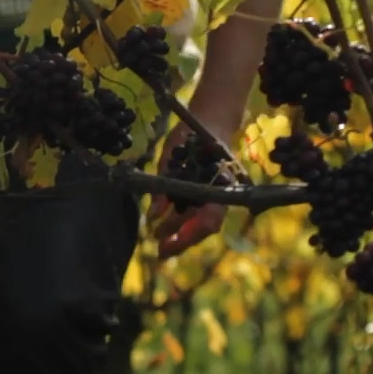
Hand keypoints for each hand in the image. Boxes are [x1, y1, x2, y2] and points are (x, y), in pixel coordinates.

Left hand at [147, 125, 229, 258]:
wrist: (209, 120)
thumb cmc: (194, 136)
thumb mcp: (172, 157)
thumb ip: (163, 186)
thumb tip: (153, 215)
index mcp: (218, 186)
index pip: (209, 220)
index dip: (189, 234)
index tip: (169, 243)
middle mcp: (217, 195)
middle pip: (203, 226)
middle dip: (181, 241)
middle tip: (160, 252)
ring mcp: (210, 193)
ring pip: (195, 221)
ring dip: (176, 232)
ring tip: (157, 240)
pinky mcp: (200, 191)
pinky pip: (189, 211)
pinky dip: (175, 220)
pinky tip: (158, 226)